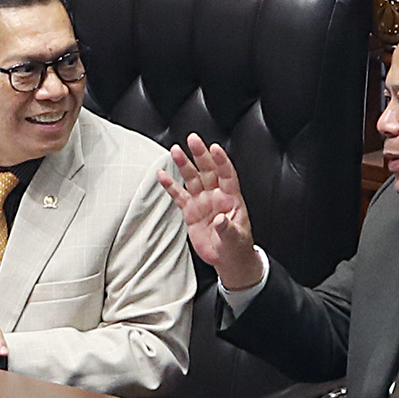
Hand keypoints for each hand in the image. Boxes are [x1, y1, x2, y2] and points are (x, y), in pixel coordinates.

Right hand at [156, 133, 262, 289]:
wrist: (226, 258)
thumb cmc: (236, 246)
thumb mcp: (236, 239)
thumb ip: (227, 228)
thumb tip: (220, 219)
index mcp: (231, 199)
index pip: (227, 175)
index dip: (221, 161)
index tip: (215, 148)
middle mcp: (216, 196)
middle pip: (207, 171)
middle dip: (200, 155)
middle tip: (192, 139)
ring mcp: (202, 202)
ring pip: (192, 179)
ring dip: (184, 165)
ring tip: (175, 150)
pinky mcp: (190, 211)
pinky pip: (179, 195)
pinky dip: (170, 185)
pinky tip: (162, 175)